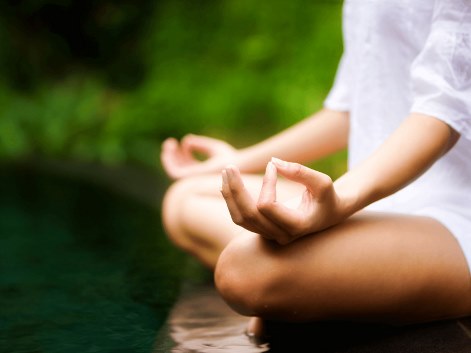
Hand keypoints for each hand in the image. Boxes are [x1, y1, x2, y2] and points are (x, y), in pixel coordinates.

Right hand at [161, 134, 237, 178]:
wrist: (234, 166)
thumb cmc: (229, 158)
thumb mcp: (213, 148)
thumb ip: (201, 145)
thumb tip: (186, 141)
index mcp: (203, 172)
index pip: (188, 165)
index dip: (183, 154)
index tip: (184, 142)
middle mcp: (195, 178)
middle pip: (179, 167)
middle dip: (172, 155)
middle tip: (170, 142)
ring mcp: (191, 180)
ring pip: (173, 170)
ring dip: (168, 157)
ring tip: (169, 143)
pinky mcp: (188, 178)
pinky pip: (172, 170)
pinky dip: (168, 160)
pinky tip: (170, 148)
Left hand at [221, 158, 346, 244]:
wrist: (329, 214)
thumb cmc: (327, 197)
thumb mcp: (322, 182)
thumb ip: (300, 172)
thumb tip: (273, 161)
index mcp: (296, 226)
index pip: (267, 206)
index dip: (266, 183)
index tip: (272, 165)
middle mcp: (280, 236)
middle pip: (248, 215)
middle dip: (236, 189)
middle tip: (229, 166)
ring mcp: (269, 236)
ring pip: (240, 218)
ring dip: (230, 195)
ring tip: (226, 172)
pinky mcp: (262, 231)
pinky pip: (241, 217)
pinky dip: (232, 200)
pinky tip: (229, 183)